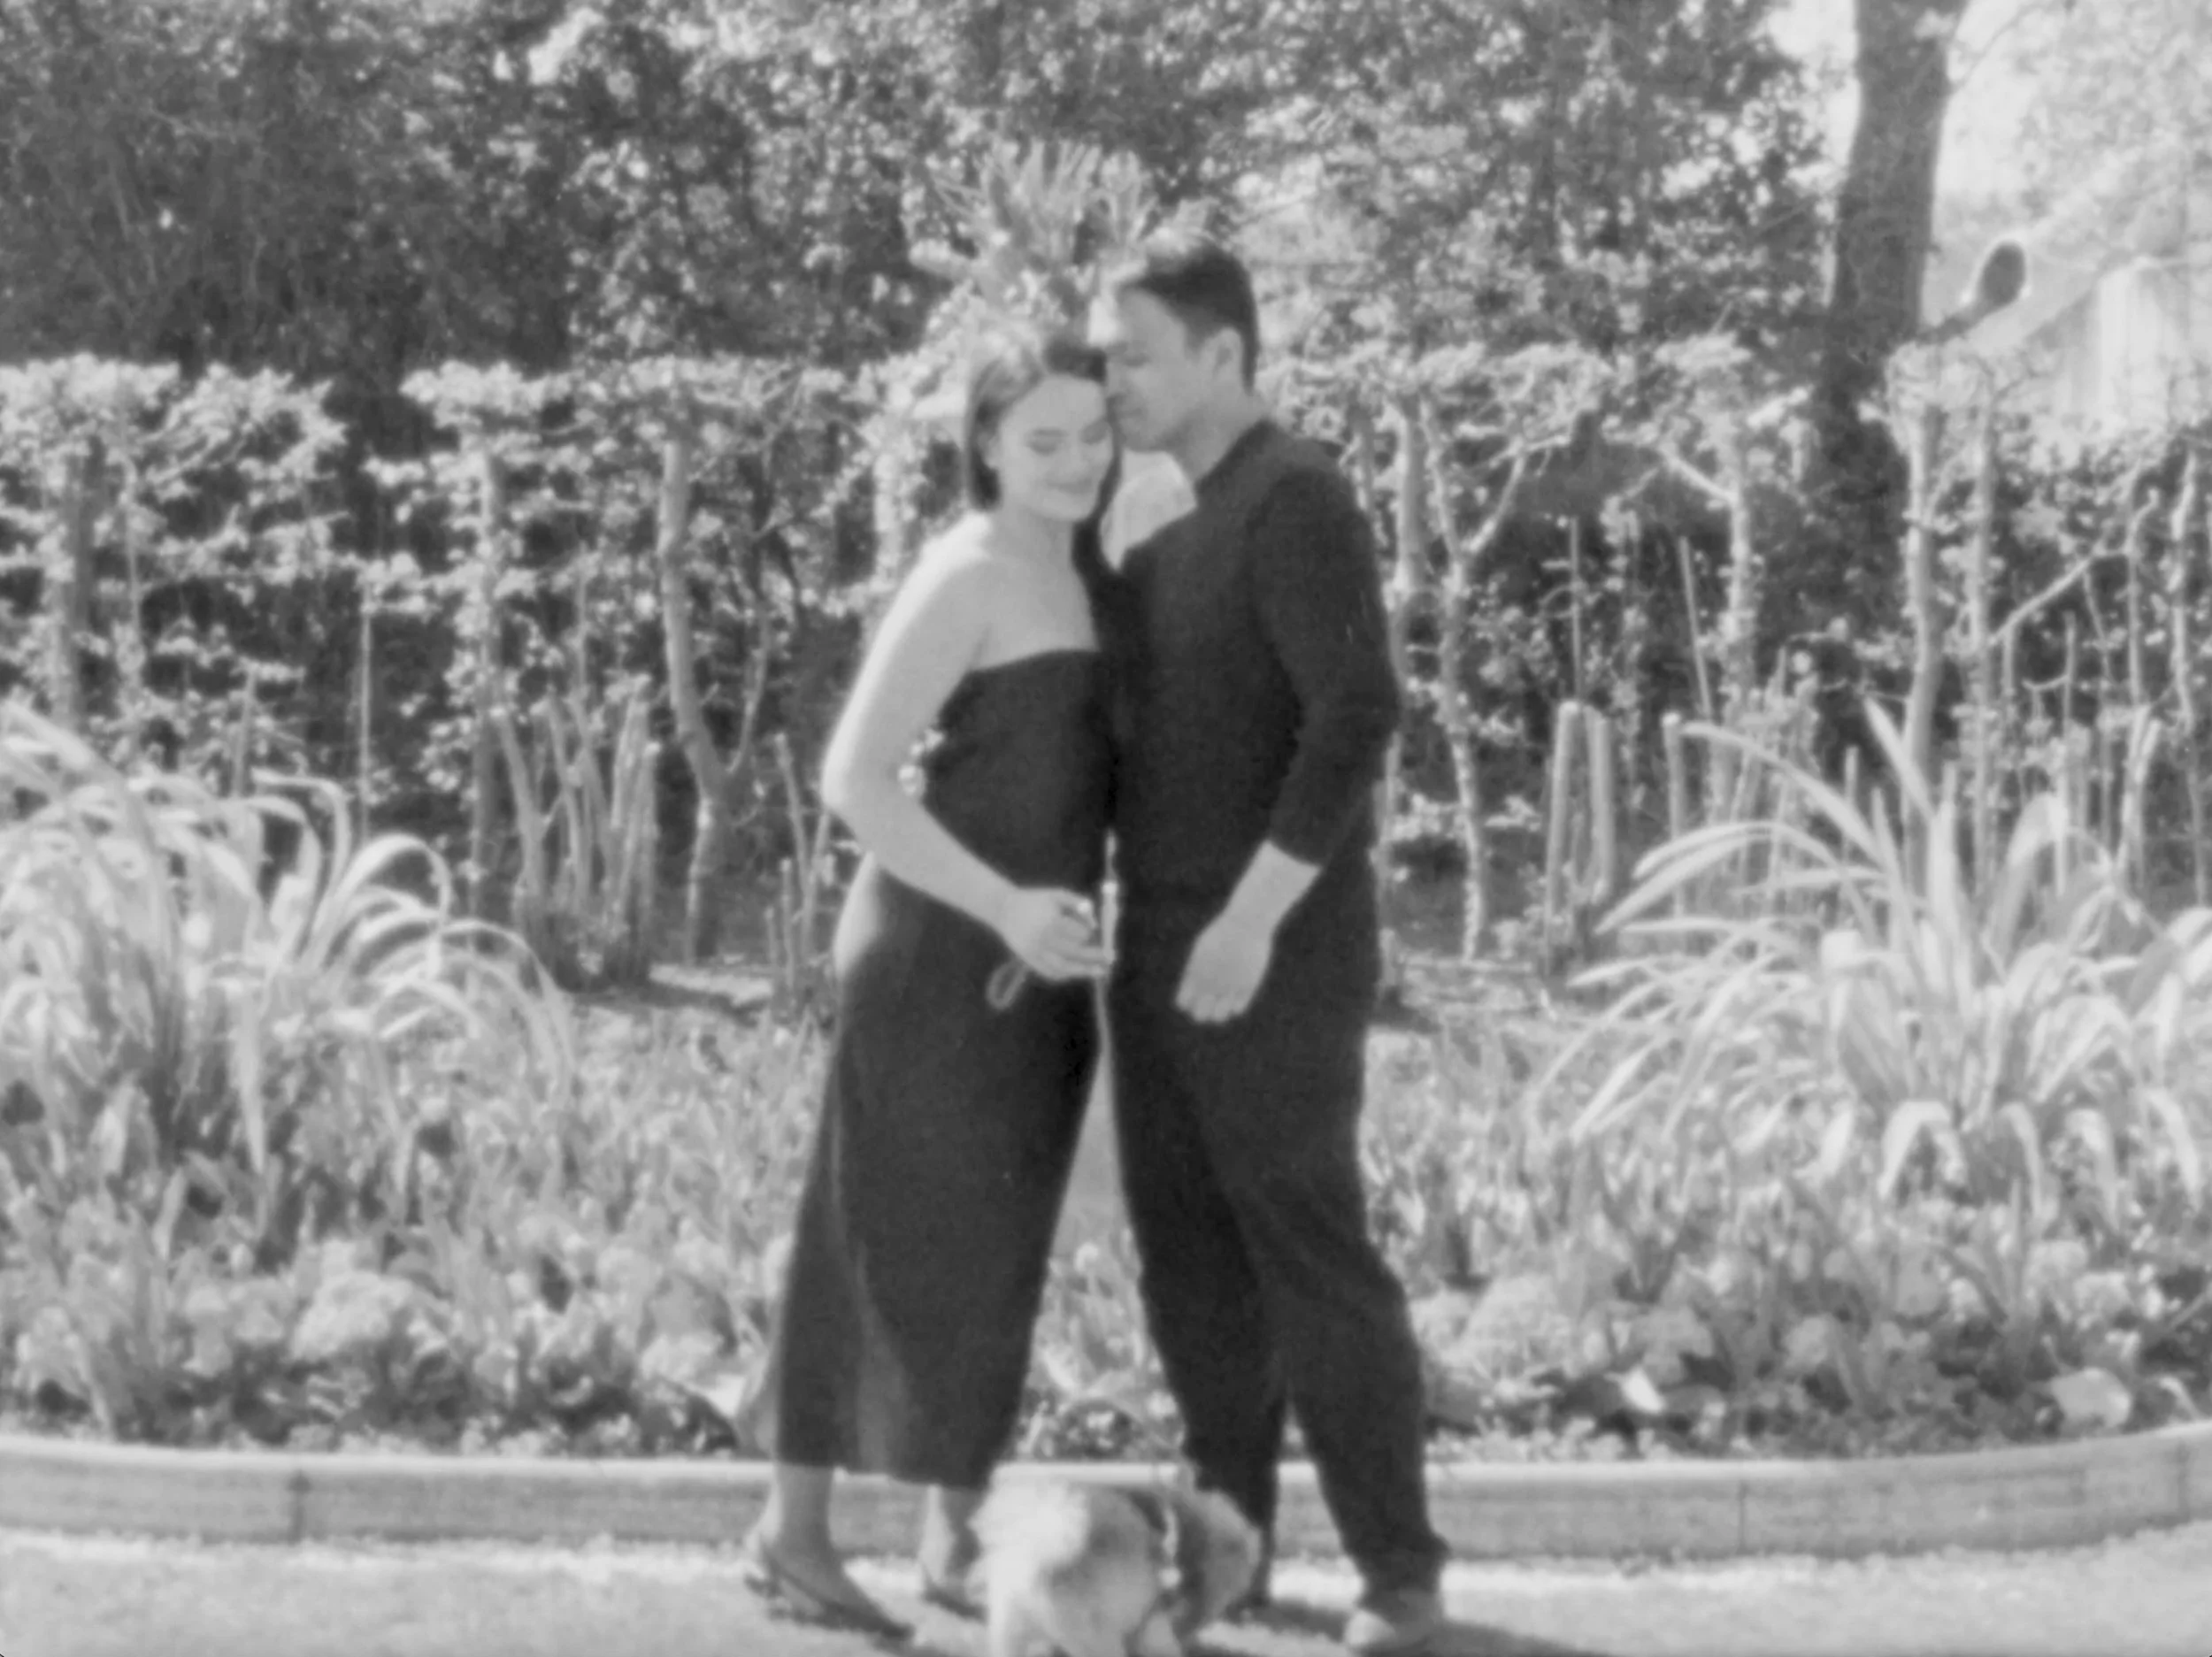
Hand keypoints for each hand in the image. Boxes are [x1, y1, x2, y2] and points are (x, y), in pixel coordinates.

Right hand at [995, 887, 1112, 983]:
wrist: (1004, 910)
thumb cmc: (1036, 900)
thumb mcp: (1056, 895)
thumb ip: (1077, 903)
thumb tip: (1096, 922)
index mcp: (1049, 923)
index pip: (1076, 934)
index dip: (1090, 935)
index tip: (1099, 934)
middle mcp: (1041, 941)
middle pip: (1072, 954)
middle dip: (1093, 958)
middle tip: (1110, 959)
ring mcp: (1034, 953)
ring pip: (1062, 968)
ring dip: (1082, 971)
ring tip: (1099, 971)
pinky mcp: (1029, 961)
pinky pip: (1050, 973)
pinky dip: (1066, 974)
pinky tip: (1078, 971)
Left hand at [1175, 905, 1274, 1022]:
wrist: (1245, 925)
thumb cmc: (1223, 933)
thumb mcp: (1203, 950)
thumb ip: (1195, 971)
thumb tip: (1192, 988)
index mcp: (1195, 973)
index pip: (1183, 1003)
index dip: (1187, 1003)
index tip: (1193, 997)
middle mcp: (1210, 983)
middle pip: (1199, 1015)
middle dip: (1201, 1013)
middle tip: (1207, 1004)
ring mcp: (1229, 987)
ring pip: (1219, 1017)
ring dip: (1218, 1014)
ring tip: (1222, 1004)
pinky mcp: (1247, 987)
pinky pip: (1238, 1009)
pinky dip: (1234, 1007)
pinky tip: (1235, 995)